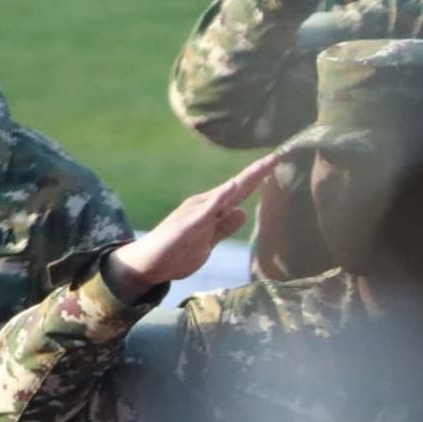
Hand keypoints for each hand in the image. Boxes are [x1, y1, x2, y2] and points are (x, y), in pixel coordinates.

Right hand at [106, 147, 286, 303]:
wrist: (146, 264)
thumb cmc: (177, 252)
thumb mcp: (209, 241)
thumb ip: (225, 227)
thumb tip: (243, 211)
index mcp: (212, 210)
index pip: (239, 191)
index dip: (257, 179)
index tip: (276, 163)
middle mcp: (205, 206)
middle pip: (235, 187)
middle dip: (256, 172)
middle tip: (276, 157)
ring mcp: (195, 213)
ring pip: (225, 193)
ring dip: (244, 180)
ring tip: (262, 166)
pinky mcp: (187, 224)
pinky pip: (207, 209)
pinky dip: (221, 197)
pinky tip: (233, 187)